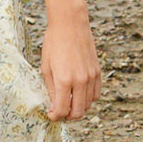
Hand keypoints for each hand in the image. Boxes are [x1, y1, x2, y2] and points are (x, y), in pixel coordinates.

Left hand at [40, 3, 101, 121]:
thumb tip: (53, 106)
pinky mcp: (97, 72)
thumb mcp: (45, 67)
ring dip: (78, 109)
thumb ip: (50, 89)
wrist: (71, 24)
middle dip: (68, 117)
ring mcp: (91, 76)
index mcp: (64, 80)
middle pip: (78, 112)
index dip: (55, 117)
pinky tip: (78, 95)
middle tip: (60, 113)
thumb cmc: (54, 43)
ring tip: (68, 104)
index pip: (62, 110)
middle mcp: (80, 81)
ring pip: (88, 105)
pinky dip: (88, 99)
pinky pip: (96, 94)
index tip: (51, 115)